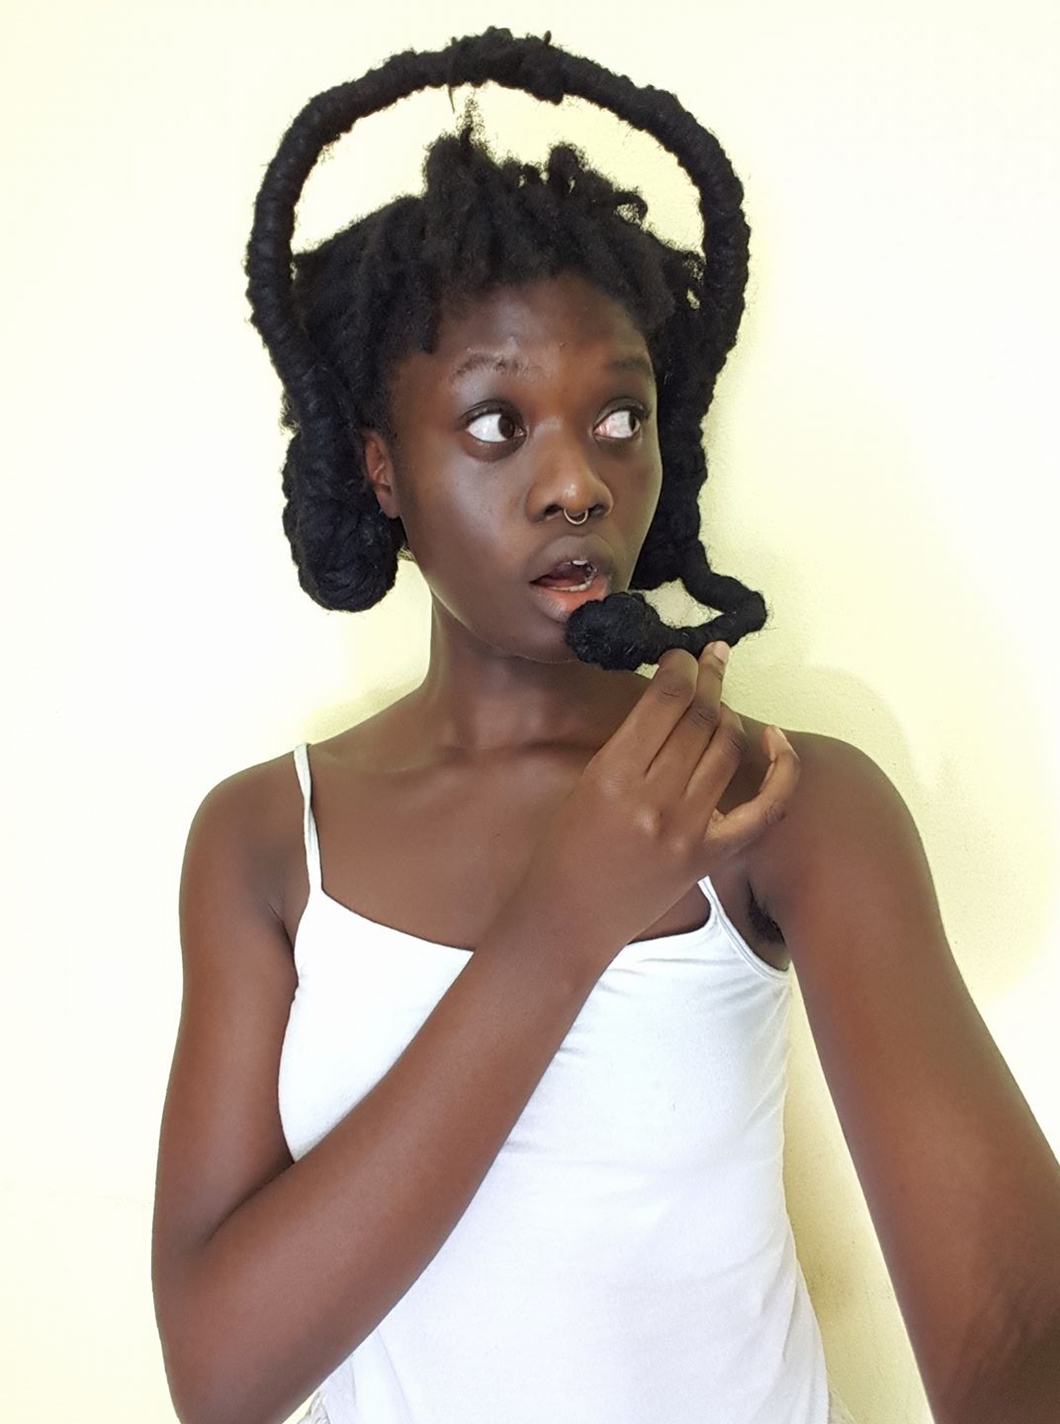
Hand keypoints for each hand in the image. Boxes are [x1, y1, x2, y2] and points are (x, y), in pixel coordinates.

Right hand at [508, 643, 799, 970]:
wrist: (569, 919)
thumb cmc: (566, 848)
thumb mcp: (587, 782)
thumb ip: (630, 744)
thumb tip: (672, 699)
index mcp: (613, 774)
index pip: (665, 701)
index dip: (682, 668)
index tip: (683, 656)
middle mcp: (655, 799)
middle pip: (700, 719)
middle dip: (709, 679)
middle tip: (711, 661)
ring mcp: (689, 830)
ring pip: (728, 748)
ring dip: (728, 715)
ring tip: (719, 703)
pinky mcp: (711, 856)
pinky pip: (766, 808)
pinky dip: (781, 769)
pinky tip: (777, 739)